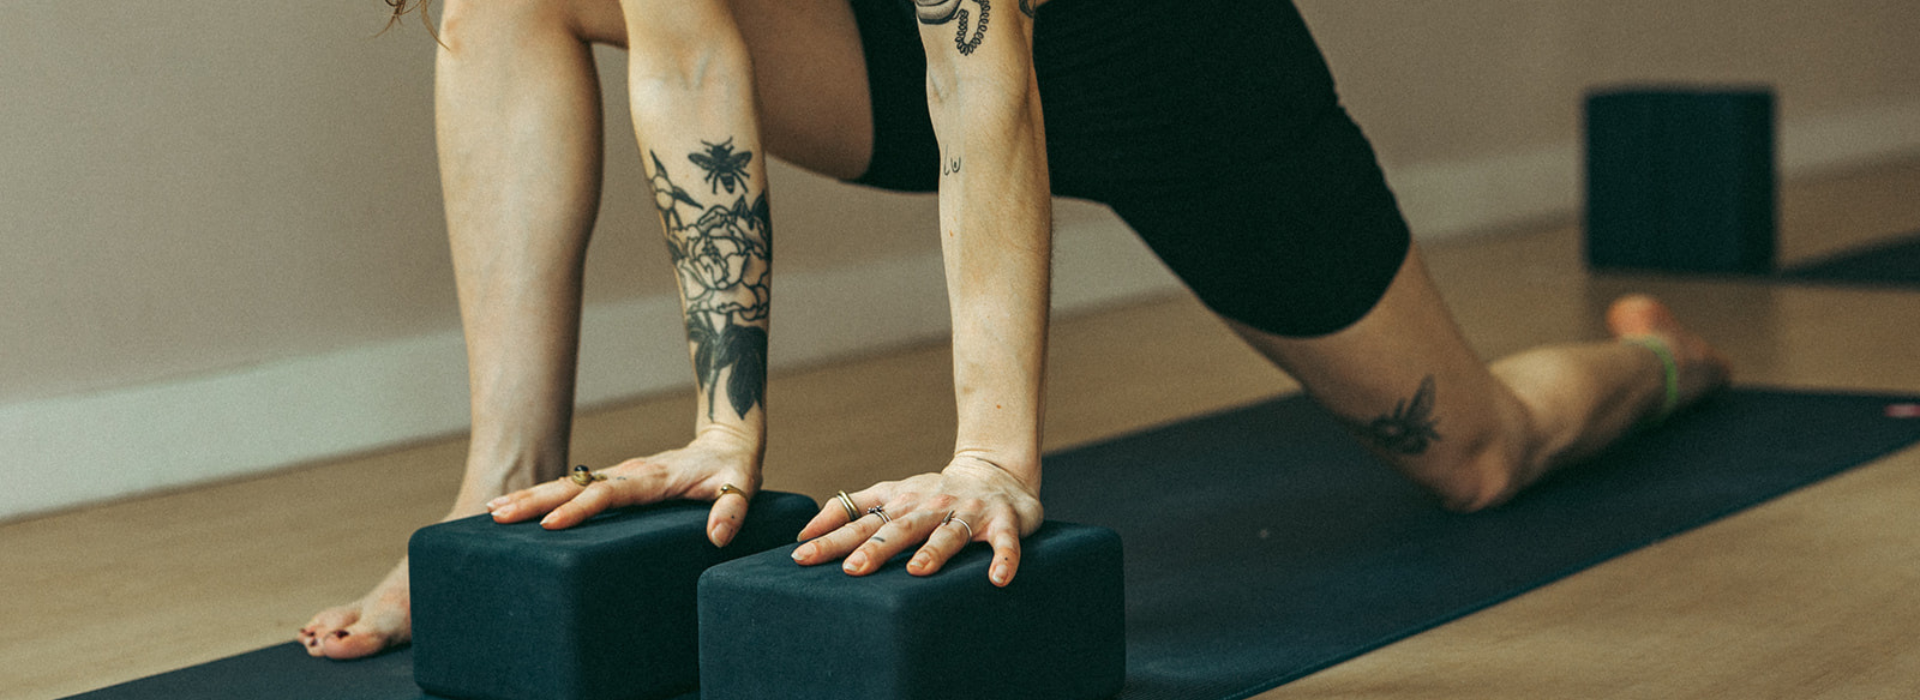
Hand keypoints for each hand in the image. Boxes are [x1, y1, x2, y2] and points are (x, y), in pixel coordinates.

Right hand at [485, 430, 760, 546]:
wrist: (726, 441)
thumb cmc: (733, 467)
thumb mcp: (742, 484)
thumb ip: (732, 509)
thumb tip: (718, 536)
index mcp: (652, 478)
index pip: (609, 494)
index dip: (580, 509)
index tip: (550, 524)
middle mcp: (628, 473)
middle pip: (573, 485)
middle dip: (535, 500)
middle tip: (498, 515)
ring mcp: (618, 475)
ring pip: (566, 484)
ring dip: (529, 496)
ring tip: (493, 511)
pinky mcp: (613, 480)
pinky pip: (572, 488)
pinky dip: (541, 496)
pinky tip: (516, 508)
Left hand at [791, 456, 1042, 585]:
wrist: (997, 471)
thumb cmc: (934, 494)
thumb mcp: (890, 494)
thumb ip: (849, 508)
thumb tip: (804, 532)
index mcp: (902, 502)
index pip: (862, 521)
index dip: (832, 538)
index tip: (802, 556)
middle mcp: (931, 506)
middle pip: (900, 528)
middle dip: (877, 548)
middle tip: (852, 569)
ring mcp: (968, 513)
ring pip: (949, 533)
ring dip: (934, 551)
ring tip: (918, 570)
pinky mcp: (1003, 522)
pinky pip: (1004, 542)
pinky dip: (1003, 559)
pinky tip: (997, 579)